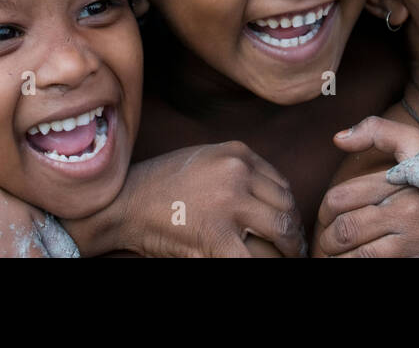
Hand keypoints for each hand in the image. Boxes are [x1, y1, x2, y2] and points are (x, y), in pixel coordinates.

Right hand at [66, 142, 303, 257]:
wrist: (124, 203)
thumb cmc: (160, 184)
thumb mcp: (204, 160)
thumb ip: (236, 170)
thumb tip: (269, 193)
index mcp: (237, 153)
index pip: (279, 182)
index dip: (287, 207)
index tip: (287, 223)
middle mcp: (238, 171)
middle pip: (285, 203)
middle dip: (293, 228)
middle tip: (294, 246)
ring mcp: (229, 201)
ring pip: (281, 228)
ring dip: (290, 247)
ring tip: (290, 257)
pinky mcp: (217, 233)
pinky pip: (253, 256)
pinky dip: (264, 263)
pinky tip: (268, 265)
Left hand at [315, 116, 418, 256]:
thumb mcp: (414, 141)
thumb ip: (376, 132)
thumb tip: (337, 139)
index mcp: (399, 182)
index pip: (341, 198)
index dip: (323, 211)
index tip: (324, 218)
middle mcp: (407, 212)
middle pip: (346, 230)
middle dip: (327, 240)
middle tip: (326, 243)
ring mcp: (416, 241)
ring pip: (358, 256)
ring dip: (339, 259)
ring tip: (335, 256)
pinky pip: (377, 267)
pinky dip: (359, 266)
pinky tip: (357, 262)